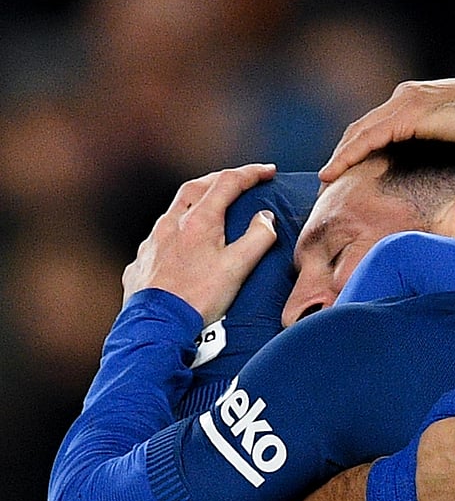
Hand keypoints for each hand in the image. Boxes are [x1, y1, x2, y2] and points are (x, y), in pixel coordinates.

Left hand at [122, 163, 277, 324]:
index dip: (251, 173)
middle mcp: (170, 225)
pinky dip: (177, 231)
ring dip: (196, 202)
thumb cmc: (198, 298)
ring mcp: (151, 243)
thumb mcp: (238, 268)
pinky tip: (183, 245)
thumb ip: (257, 238)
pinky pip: (160, 236)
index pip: (228, 183)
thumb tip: (265, 218)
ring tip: (212, 209)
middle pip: (196, 187)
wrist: (157, 328)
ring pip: (174, 210)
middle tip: (240, 181)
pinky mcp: (141, 262)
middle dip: (220, 179)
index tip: (268, 171)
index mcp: (198, 221)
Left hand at [319, 78, 454, 182]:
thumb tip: (440, 164)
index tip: (347, 167)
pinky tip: (336, 171)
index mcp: (419, 97)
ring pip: (361, 131)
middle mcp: (408, 94)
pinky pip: (370, 138)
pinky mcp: (409, 114)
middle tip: (329, 177)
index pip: (379, 122)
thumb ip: (443, 139)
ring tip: (327, 178)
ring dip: (341, 155)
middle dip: (344, 151)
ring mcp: (407, 102)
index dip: (359, 144)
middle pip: (364, 126)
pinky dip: (349, 155)